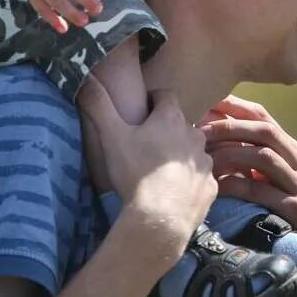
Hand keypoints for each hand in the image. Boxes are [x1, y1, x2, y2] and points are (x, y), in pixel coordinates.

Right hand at [79, 77, 217, 256]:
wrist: (160, 219)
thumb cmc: (135, 173)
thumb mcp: (111, 135)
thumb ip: (98, 104)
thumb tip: (85, 76)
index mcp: (171, 118)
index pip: (166, 95)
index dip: (153, 99)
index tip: (142, 109)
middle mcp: (194, 135)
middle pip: (180, 124)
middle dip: (167, 129)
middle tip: (147, 144)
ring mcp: (205, 163)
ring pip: (193, 151)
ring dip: (180, 155)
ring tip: (160, 171)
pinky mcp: (211, 187)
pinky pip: (201, 178)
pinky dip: (190, 181)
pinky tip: (174, 193)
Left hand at [200, 94, 296, 235]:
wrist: (294, 252)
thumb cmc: (267, 208)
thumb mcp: (258, 175)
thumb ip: (242, 151)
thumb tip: (204, 127)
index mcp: (290, 148)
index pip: (263, 117)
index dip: (236, 108)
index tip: (208, 104)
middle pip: (265, 132)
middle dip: (230, 128)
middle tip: (201, 132)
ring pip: (264, 156)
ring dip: (231, 154)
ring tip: (206, 158)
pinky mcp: (296, 208)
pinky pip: (261, 190)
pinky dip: (237, 185)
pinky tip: (217, 186)